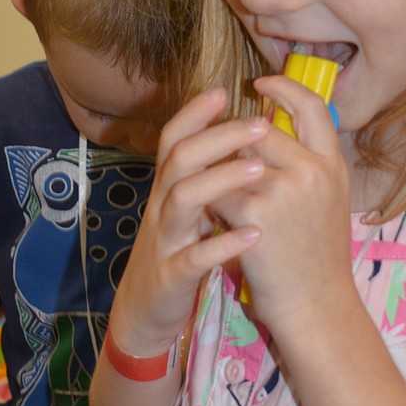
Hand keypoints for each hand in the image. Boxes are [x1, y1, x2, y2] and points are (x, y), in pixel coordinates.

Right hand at [107, 87, 269, 353]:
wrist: (145, 313)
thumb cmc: (176, 254)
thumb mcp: (186, 212)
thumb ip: (203, 179)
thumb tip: (238, 141)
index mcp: (167, 189)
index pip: (175, 140)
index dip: (195, 114)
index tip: (225, 92)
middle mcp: (161, 208)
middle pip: (180, 160)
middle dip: (218, 139)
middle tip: (260, 124)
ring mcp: (164, 241)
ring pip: (182, 201)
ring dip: (221, 181)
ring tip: (260, 169)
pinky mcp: (171, 277)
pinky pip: (194, 258)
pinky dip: (223, 245)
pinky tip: (254, 234)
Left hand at [211, 72, 352, 328]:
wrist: (316, 304)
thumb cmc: (318, 260)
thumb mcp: (329, 203)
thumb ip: (309, 167)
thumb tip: (273, 133)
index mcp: (333, 166)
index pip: (313, 107)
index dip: (285, 88)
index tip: (260, 83)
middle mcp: (313, 171)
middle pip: (260, 129)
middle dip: (233, 141)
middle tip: (218, 152)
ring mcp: (285, 190)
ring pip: (233, 156)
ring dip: (217, 169)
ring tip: (213, 188)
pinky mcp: (256, 212)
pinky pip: (218, 189)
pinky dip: (210, 197)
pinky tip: (209, 213)